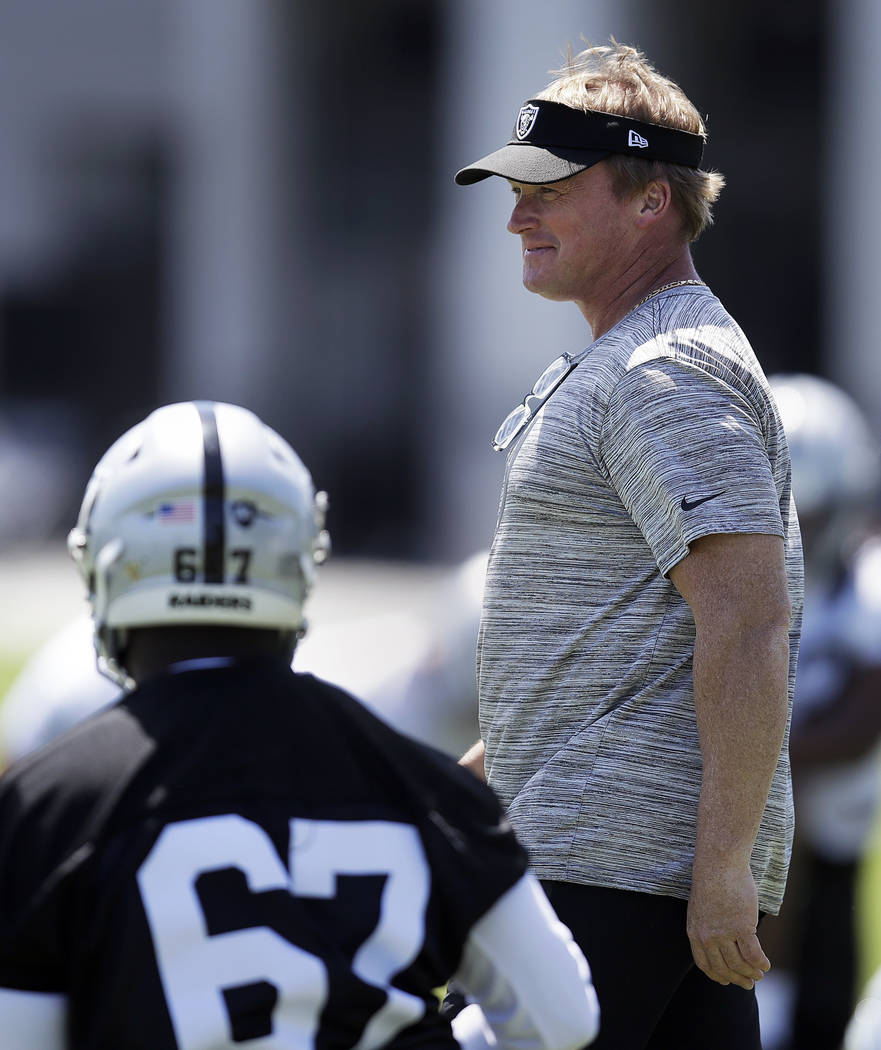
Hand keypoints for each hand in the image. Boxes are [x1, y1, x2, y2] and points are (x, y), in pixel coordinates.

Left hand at [686, 859, 769, 988]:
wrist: (718, 863)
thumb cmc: (712, 880)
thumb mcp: (701, 907)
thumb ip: (706, 926)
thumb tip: (719, 942)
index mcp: (694, 931)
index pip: (704, 964)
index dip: (717, 975)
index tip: (726, 981)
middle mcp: (707, 936)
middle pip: (723, 968)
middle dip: (737, 979)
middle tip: (749, 984)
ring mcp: (724, 933)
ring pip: (739, 964)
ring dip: (751, 973)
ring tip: (760, 974)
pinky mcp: (742, 927)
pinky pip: (753, 954)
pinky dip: (761, 963)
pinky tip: (766, 964)